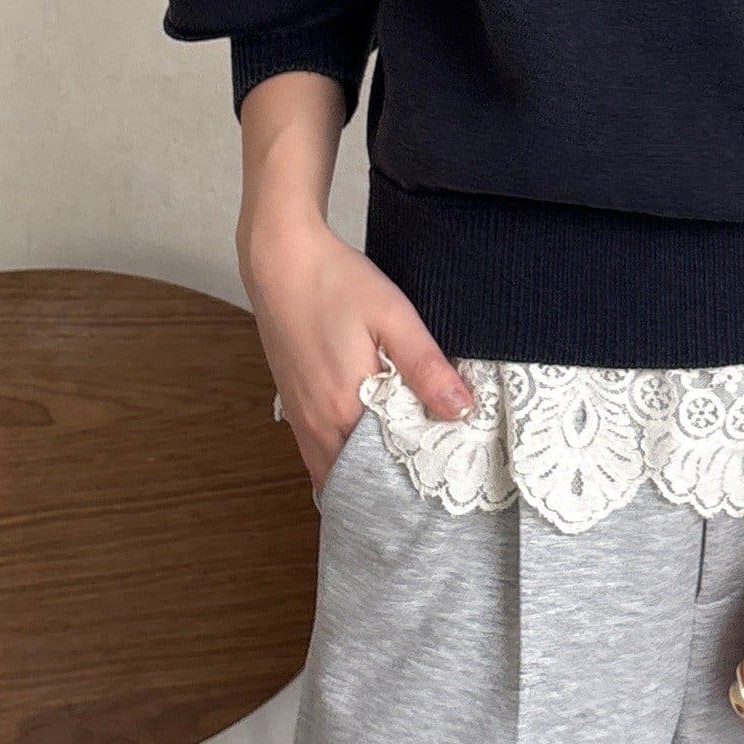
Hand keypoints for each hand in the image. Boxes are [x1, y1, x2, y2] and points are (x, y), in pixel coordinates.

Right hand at [239, 210, 475, 492]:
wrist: (281, 260)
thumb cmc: (338, 284)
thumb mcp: (394, 317)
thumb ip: (426, 367)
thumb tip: (462, 410)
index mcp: (346, 409)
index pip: (386, 469)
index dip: (417, 477)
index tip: (447, 474)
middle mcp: (318, 425)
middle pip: (357, 478)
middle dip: (391, 484)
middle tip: (430, 477)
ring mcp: (300, 418)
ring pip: (333, 469)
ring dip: (364, 474)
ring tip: (403, 466)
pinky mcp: (293, 405)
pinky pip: (317, 452)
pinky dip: (342, 460)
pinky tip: (367, 446)